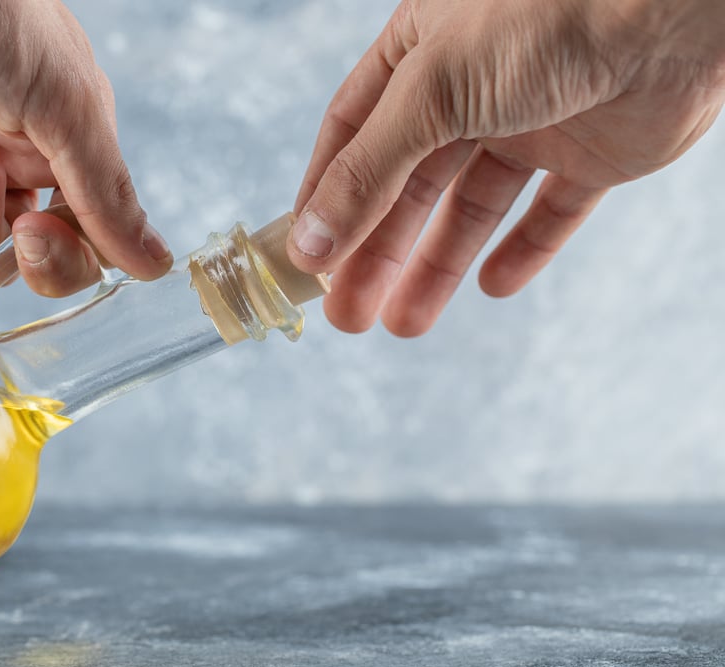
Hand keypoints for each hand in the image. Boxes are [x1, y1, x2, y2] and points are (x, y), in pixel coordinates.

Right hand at [290, 0, 724, 335]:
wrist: (672, 10)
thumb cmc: (540, 18)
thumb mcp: (429, 95)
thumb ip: (366, 172)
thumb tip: (308, 241)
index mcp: (418, 55)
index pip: (352, 135)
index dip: (326, 197)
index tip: (305, 257)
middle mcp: (470, 89)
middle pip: (407, 185)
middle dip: (377, 253)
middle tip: (348, 315)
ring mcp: (532, 121)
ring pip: (471, 208)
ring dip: (437, 266)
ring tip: (404, 324)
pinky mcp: (591, 153)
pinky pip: (551, 211)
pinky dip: (524, 249)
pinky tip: (493, 286)